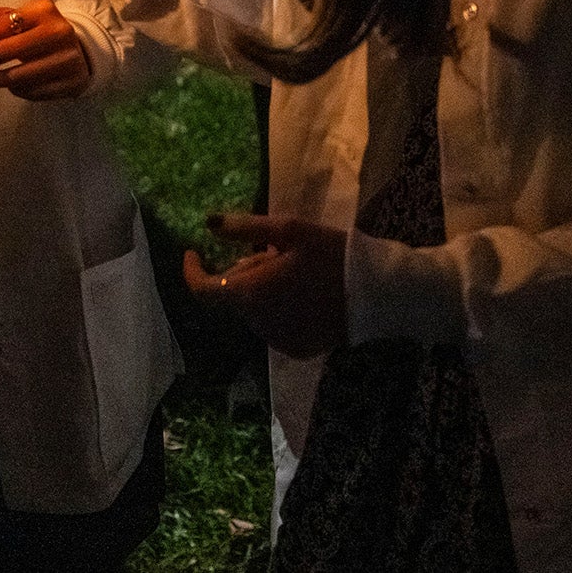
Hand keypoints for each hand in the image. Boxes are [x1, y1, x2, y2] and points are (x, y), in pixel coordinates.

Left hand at [0, 0, 92, 100]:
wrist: (80, 48)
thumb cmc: (39, 31)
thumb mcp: (16, 17)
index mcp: (42, 9)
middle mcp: (58, 31)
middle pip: (1, 52)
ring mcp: (69, 57)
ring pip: (15, 78)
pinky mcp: (73, 81)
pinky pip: (32, 93)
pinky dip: (17, 90)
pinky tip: (16, 83)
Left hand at [183, 212, 348, 356]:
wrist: (379, 295)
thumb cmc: (334, 256)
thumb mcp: (291, 231)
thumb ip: (245, 227)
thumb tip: (209, 223)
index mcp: (252, 294)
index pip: (202, 291)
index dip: (192, 271)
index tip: (193, 252)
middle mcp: (259, 324)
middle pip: (233, 295)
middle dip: (242, 271)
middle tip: (273, 250)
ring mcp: (277, 340)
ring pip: (253, 309)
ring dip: (260, 290)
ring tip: (294, 270)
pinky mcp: (296, 349)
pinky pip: (272, 325)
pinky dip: (276, 308)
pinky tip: (304, 293)